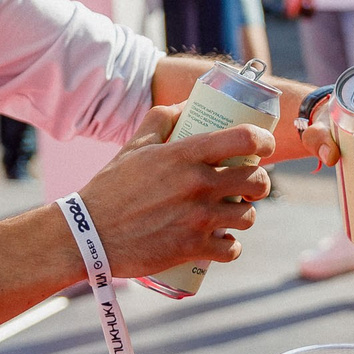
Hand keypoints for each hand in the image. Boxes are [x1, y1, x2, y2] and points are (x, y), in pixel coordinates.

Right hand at [79, 104, 272, 277]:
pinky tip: (223, 242)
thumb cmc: (110, 188)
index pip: (244, 138)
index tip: (265, 146)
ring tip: (233, 214)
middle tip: (248, 187)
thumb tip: (184, 106)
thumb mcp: (133, 146)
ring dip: (244, 216)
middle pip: (256, 181)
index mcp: (185, 154)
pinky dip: (230, 247)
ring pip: (248, 216)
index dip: (264, 140)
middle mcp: (198, 184)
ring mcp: (198, 218)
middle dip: (259, 184)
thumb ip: (160, 119)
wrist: (88, 234)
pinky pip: (232, 248)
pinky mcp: (193, 247)